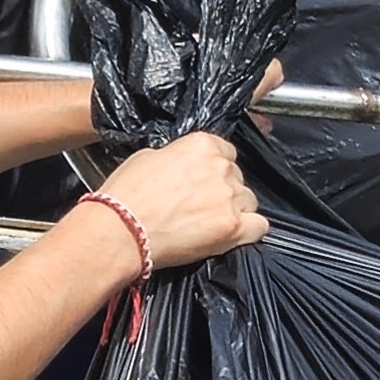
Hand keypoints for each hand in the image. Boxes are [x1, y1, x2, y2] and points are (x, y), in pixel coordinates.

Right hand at [85, 132, 263, 272]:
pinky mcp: (232, 228)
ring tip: (210, 223)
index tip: (205, 181)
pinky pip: (259, 227)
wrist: (119, 230)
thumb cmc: (125, 196)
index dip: (215, 169)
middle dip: (223, 190)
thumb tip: (187, 166)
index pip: (226, 152)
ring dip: (235, 210)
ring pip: (249, 202)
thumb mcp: (148, 158)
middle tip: (201, 206)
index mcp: (201, 144)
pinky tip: (232, 235)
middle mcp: (220, 167)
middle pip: (237, 178)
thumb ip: (178, 157)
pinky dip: (249, 231)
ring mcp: (229, 198)